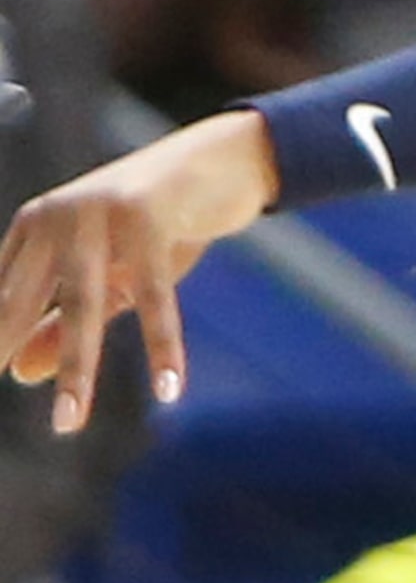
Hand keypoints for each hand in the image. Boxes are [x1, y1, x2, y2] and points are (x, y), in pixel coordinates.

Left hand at [1, 112, 282, 431]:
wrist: (225, 159)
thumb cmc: (162, 223)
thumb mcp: (111, 275)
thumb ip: (61, 320)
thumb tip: (18, 375)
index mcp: (36, 226)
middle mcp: (56, 216)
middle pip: (20, 303)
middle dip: (7, 356)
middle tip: (24, 414)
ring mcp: (98, 213)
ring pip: (80, 305)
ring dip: (76, 370)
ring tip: (68, 423)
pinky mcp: (148, 216)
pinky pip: (152, 295)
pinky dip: (162, 345)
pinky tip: (168, 387)